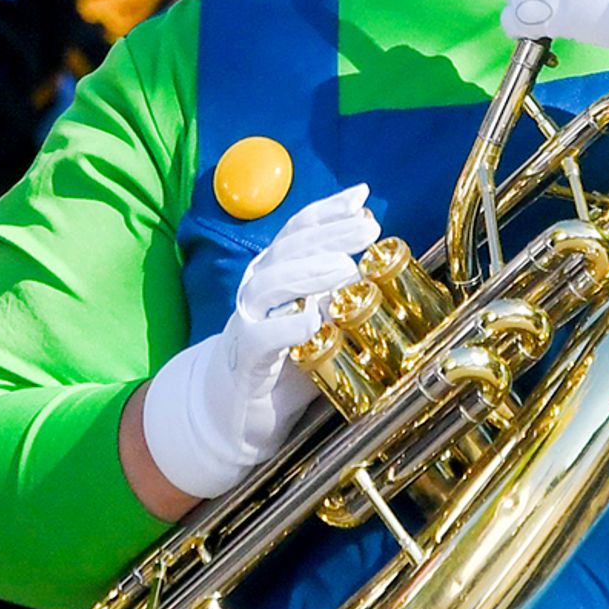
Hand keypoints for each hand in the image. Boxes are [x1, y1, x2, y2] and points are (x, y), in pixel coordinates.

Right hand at [136, 184, 380, 503]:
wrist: (236, 410)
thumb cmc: (284, 360)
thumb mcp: (317, 319)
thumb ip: (339, 294)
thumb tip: (373, 267)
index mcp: (275, 271)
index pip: (299, 230)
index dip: (329, 211)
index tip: (361, 199)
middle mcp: (258, 287)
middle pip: (289, 248)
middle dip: (329, 233)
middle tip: (366, 228)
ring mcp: (249, 319)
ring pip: (271, 284)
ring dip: (307, 272)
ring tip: (343, 267)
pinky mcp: (247, 356)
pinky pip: (263, 336)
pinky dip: (288, 327)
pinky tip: (313, 321)